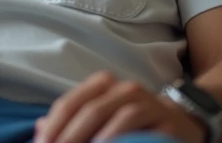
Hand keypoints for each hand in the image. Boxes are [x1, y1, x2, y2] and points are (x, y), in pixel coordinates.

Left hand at [34, 71, 206, 142]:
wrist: (181, 123)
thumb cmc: (133, 122)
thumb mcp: (102, 117)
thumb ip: (73, 121)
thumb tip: (40, 128)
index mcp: (102, 85)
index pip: (70, 103)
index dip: (53, 126)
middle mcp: (123, 88)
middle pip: (89, 110)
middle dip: (69, 136)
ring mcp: (145, 102)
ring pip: (113, 116)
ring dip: (92, 138)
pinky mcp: (165, 119)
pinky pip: (137, 128)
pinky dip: (118, 138)